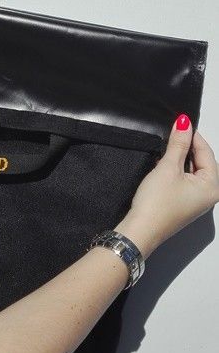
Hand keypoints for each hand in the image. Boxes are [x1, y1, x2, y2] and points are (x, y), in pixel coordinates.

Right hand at [115, 114, 218, 258]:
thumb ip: (178, 145)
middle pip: (201, 162)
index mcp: (212, 186)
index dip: (193, 136)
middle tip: (172, 132)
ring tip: (165, 147)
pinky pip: (182, 181)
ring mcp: (194, 201)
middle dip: (186, 147)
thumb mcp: (167, 168)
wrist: (140, 230)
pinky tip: (161, 164)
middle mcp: (208, 195)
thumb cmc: (156, 202)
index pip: (207, 153)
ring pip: (191, 171)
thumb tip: (184, 124)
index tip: (181, 122)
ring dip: (178, 158)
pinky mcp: (181, 204)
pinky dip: (174, 170)